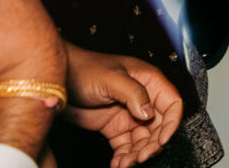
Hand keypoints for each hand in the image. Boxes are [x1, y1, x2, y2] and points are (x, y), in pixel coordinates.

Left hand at [61, 46, 183, 167]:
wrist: (56, 83)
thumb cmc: (84, 69)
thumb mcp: (111, 78)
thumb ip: (134, 94)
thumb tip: (149, 114)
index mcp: (149, 81)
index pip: (171, 103)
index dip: (171, 123)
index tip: (163, 140)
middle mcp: (142, 98)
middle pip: (159, 126)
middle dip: (152, 144)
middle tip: (142, 157)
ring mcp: (128, 114)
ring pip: (143, 140)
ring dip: (137, 154)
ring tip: (126, 163)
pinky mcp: (114, 127)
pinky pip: (125, 146)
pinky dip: (124, 157)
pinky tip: (118, 164)